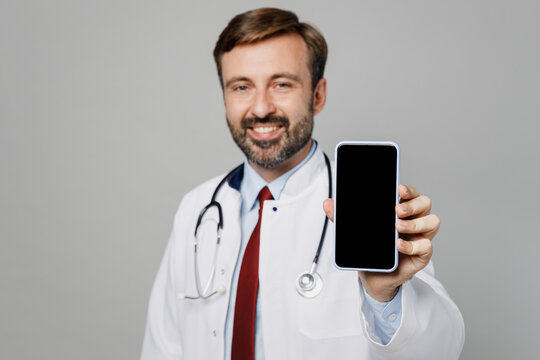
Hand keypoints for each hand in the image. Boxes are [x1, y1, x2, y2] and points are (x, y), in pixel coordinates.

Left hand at [322, 184, 439, 301]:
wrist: (373, 277)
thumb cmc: (371, 249)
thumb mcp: (355, 231)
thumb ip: (342, 217)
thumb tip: (328, 203)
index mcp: (401, 210)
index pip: (411, 193)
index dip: (408, 189)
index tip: (398, 189)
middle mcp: (414, 220)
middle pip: (425, 203)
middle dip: (413, 204)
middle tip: (397, 210)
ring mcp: (420, 237)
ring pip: (432, 222)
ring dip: (415, 223)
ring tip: (397, 227)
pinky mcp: (422, 255)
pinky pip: (426, 247)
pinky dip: (412, 245)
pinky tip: (399, 245)